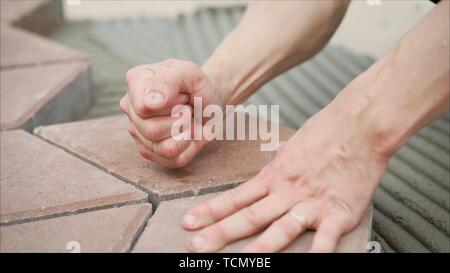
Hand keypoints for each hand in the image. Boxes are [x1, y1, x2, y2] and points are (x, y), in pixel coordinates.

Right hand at [120, 59, 224, 167]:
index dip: (173, 103)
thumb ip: (168, 81)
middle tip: (187, 107)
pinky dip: (192, 146)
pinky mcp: (153, 153)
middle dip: (182, 119)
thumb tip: (148, 104)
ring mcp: (139, 133)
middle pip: (153, 131)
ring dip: (188, 134)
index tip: (182, 94)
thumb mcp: (189, 73)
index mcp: (135, 82)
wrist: (208, 100)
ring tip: (188, 120)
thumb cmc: (195, 85)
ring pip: (165, 149)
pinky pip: (176, 160)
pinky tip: (190, 133)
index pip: (144, 108)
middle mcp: (131, 109)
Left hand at [181, 100, 388, 251]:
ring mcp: (311, 202)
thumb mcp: (295, 144)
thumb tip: (277, 157)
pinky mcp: (339, 211)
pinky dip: (316, 253)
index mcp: (275, 175)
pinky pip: (325, 238)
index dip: (211, 211)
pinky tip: (307, 263)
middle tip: (196, 246)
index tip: (190, 222)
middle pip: (249, 216)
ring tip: (239, 262)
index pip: (236, 196)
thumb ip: (283, 159)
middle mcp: (287, 191)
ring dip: (258, 248)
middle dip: (220, 232)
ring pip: (279, 229)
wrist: (360, 123)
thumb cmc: (328, 129)